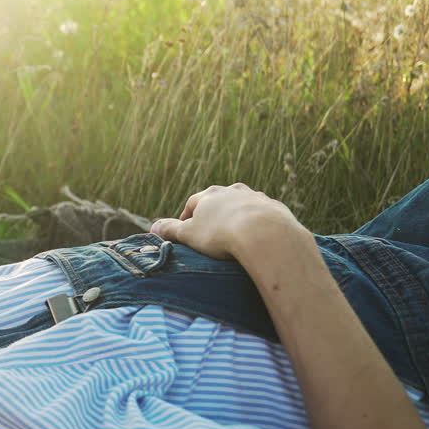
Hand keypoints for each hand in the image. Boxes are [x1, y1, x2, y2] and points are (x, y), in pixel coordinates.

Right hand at [150, 183, 304, 260]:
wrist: (265, 233)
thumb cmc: (221, 234)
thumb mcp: (189, 235)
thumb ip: (171, 230)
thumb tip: (153, 227)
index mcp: (209, 195)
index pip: (193, 203)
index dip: (188, 217)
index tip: (187, 230)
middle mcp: (232, 191)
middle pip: (219, 200)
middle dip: (214, 214)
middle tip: (211, 231)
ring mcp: (255, 197)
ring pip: (242, 205)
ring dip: (237, 216)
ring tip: (236, 235)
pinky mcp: (274, 208)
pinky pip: (263, 215)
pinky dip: (258, 223)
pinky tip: (258, 237)